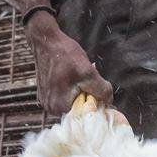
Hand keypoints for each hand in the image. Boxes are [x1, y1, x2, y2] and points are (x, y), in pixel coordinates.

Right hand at [12, 0, 112, 114]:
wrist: (46, 40)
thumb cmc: (65, 54)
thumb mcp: (89, 72)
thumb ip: (102, 90)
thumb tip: (110, 102)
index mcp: (59, 108)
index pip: (86, 116)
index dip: (96, 105)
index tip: (101, 94)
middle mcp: (50, 109)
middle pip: (79, 110)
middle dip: (89, 98)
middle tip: (90, 81)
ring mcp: (46, 102)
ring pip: (73, 103)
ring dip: (82, 93)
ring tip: (81, 78)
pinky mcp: (46, 94)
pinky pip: (65, 97)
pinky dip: (73, 90)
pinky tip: (74, 78)